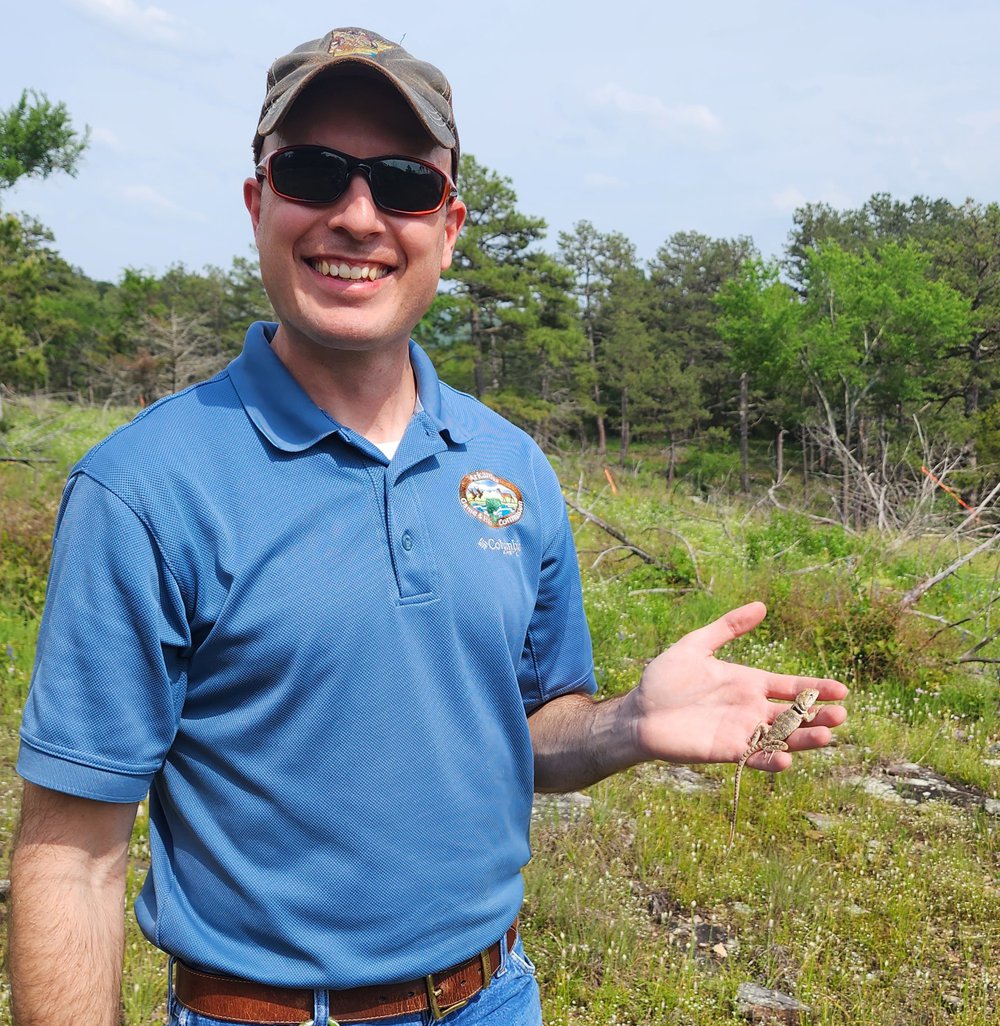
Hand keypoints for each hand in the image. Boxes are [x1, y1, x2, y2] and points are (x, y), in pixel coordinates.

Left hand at [621, 601, 847, 770]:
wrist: (638, 711)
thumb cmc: (665, 679)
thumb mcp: (696, 645)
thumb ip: (727, 627)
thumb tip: (761, 605)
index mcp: (749, 682)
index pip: (791, 686)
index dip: (816, 688)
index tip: (842, 690)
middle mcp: (751, 708)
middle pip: (793, 714)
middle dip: (818, 715)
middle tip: (842, 715)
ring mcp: (741, 731)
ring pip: (781, 737)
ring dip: (804, 739)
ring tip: (826, 737)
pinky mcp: (726, 751)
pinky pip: (755, 757)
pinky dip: (771, 760)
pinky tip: (786, 759)